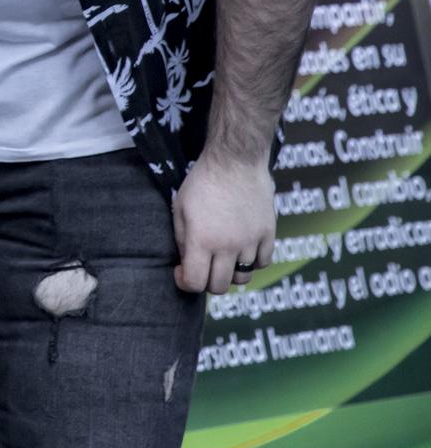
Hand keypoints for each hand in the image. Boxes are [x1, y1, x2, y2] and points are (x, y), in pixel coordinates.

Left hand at [172, 152, 274, 293]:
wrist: (235, 161)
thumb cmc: (201, 182)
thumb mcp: (179, 209)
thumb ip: (182, 240)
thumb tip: (187, 264)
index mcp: (202, 240)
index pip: (195, 283)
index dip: (185, 283)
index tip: (182, 271)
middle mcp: (228, 247)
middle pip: (220, 286)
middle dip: (207, 282)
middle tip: (203, 267)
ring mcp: (251, 242)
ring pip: (243, 277)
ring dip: (230, 273)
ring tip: (223, 258)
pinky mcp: (268, 234)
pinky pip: (263, 263)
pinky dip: (252, 263)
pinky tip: (243, 250)